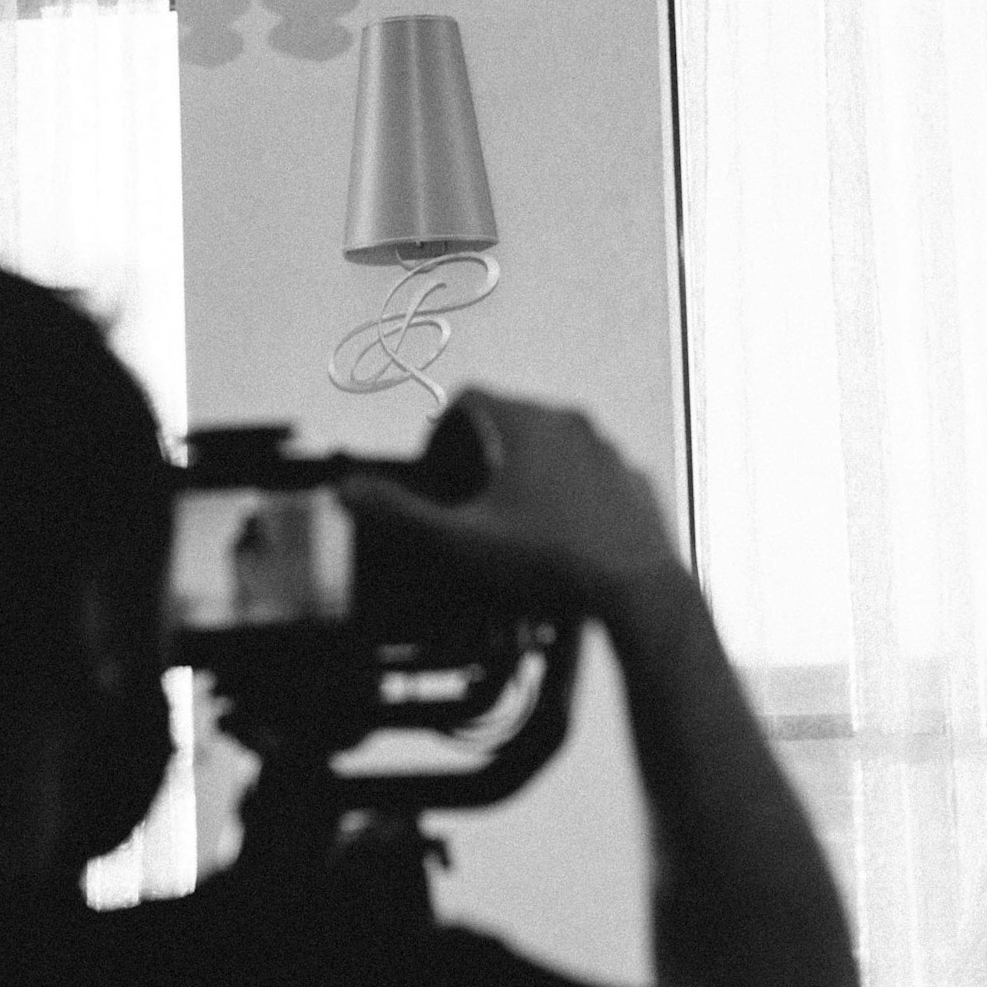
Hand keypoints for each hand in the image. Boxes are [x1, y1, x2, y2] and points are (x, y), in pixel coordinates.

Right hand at [336, 387, 685, 632]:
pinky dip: (570, 496)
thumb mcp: (462, 540)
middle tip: (469, 502)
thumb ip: (401, 514)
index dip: (442, 428)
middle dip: (484, 453)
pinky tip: (560, 537)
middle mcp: (573, 423)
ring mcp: (610, 451)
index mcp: (528, 423)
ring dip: (528, 474)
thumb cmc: (553, 560)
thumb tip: (348, 491)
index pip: (471, 396)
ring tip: (515, 525)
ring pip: (555, 447)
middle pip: (512, 420)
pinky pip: (590, 476)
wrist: (638, 590)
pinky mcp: (633, 482)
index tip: (436, 466)